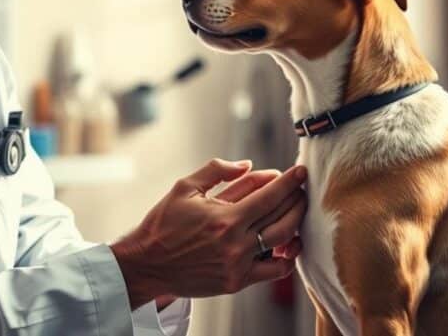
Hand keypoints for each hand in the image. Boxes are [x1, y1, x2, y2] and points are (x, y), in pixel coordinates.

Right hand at [111, 159, 307, 307]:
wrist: (147, 264)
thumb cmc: (163, 223)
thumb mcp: (185, 187)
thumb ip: (217, 171)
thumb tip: (247, 164)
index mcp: (224, 217)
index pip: (270, 195)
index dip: (289, 182)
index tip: (301, 172)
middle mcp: (235, 243)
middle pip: (282, 217)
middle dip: (296, 199)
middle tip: (300, 188)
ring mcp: (238, 265)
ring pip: (283, 242)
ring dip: (296, 223)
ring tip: (297, 210)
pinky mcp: (237, 282)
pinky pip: (274, 271)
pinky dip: (287, 257)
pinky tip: (290, 242)